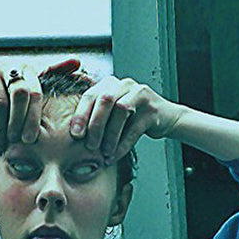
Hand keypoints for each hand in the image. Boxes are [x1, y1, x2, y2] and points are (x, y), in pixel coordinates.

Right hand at [0, 58, 80, 152]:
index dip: (35, 116)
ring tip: (5, 146)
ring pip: (0, 105)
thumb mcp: (30, 78)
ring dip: (4, 129)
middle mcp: (8, 66)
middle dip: (21, 122)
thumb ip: (53, 70)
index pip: (35, 91)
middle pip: (19, 95)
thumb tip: (78, 60)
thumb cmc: (8, 86)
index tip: (34, 138)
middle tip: (23, 142)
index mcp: (26, 67)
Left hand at [69, 75, 186, 163]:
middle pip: (105, 100)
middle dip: (95, 125)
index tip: (75, 134)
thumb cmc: (132, 118)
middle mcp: (125, 84)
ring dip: (110, 136)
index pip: (90, 95)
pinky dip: (122, 144)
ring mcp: (140, 94)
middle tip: (89, 145)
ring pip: (121, 111)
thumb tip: (73, 135)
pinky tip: (115, 155)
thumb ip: (95, 116)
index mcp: (110, 84)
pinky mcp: (152, 109)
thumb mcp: (111, 114)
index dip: (81, 115)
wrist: (165, 118)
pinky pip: (134, 128)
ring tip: (104, 153)